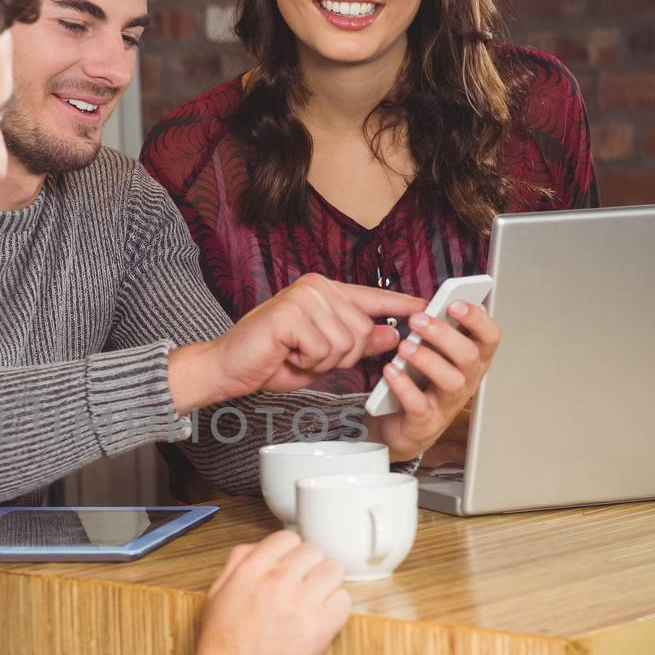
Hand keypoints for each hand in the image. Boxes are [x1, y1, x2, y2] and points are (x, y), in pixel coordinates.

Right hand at [168, 275, 426, 411]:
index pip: (372, 296)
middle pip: (362, 330)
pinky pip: (323, 349)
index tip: (426, 305)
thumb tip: (393, 333)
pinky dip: (307, 362)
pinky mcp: (291, 313)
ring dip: (322, 361)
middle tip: (307, 356)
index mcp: (325, 291)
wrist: (229, 368)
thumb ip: (358, 342)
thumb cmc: (272, 360)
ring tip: (295, 355)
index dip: (400, 303)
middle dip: (340, 356)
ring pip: (345, 342)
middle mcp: (317, 286)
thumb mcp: (324, 355)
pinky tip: (286, 354)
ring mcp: (304, 296)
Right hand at [192, 529, 350, 654]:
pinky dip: (337, 607)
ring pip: (333, 571)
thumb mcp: (217, 594)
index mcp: (251, 569)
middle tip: (305, 586)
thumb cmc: (221, 647)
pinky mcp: (320, 628)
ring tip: (316, 601)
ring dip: (327, 584)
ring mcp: (301, 603)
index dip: (292, 552)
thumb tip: (258, 549)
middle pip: (314, 552)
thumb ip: (237, 564)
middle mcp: (278, 581)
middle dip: (310, 567)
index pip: (288, 538)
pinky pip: (343, 600)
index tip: (293, 565)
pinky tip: (323, 618)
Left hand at [364, 301, 500, 461]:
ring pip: (451, 380)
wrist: (400, 426)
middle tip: (417, 320)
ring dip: (427, 359)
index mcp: (472, 360)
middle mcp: (466, 381)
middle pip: (469, 356)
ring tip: (404, 346)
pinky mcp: (427, 421)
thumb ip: (437, 332)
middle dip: (444, 334)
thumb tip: (429, 305)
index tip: (455, 303)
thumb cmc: (420, 383)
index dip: (478, 319)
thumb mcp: (433, 353)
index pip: (490, 337)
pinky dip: (404, 386)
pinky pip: (419, 404)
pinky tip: (391, 371)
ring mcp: (449, 403)